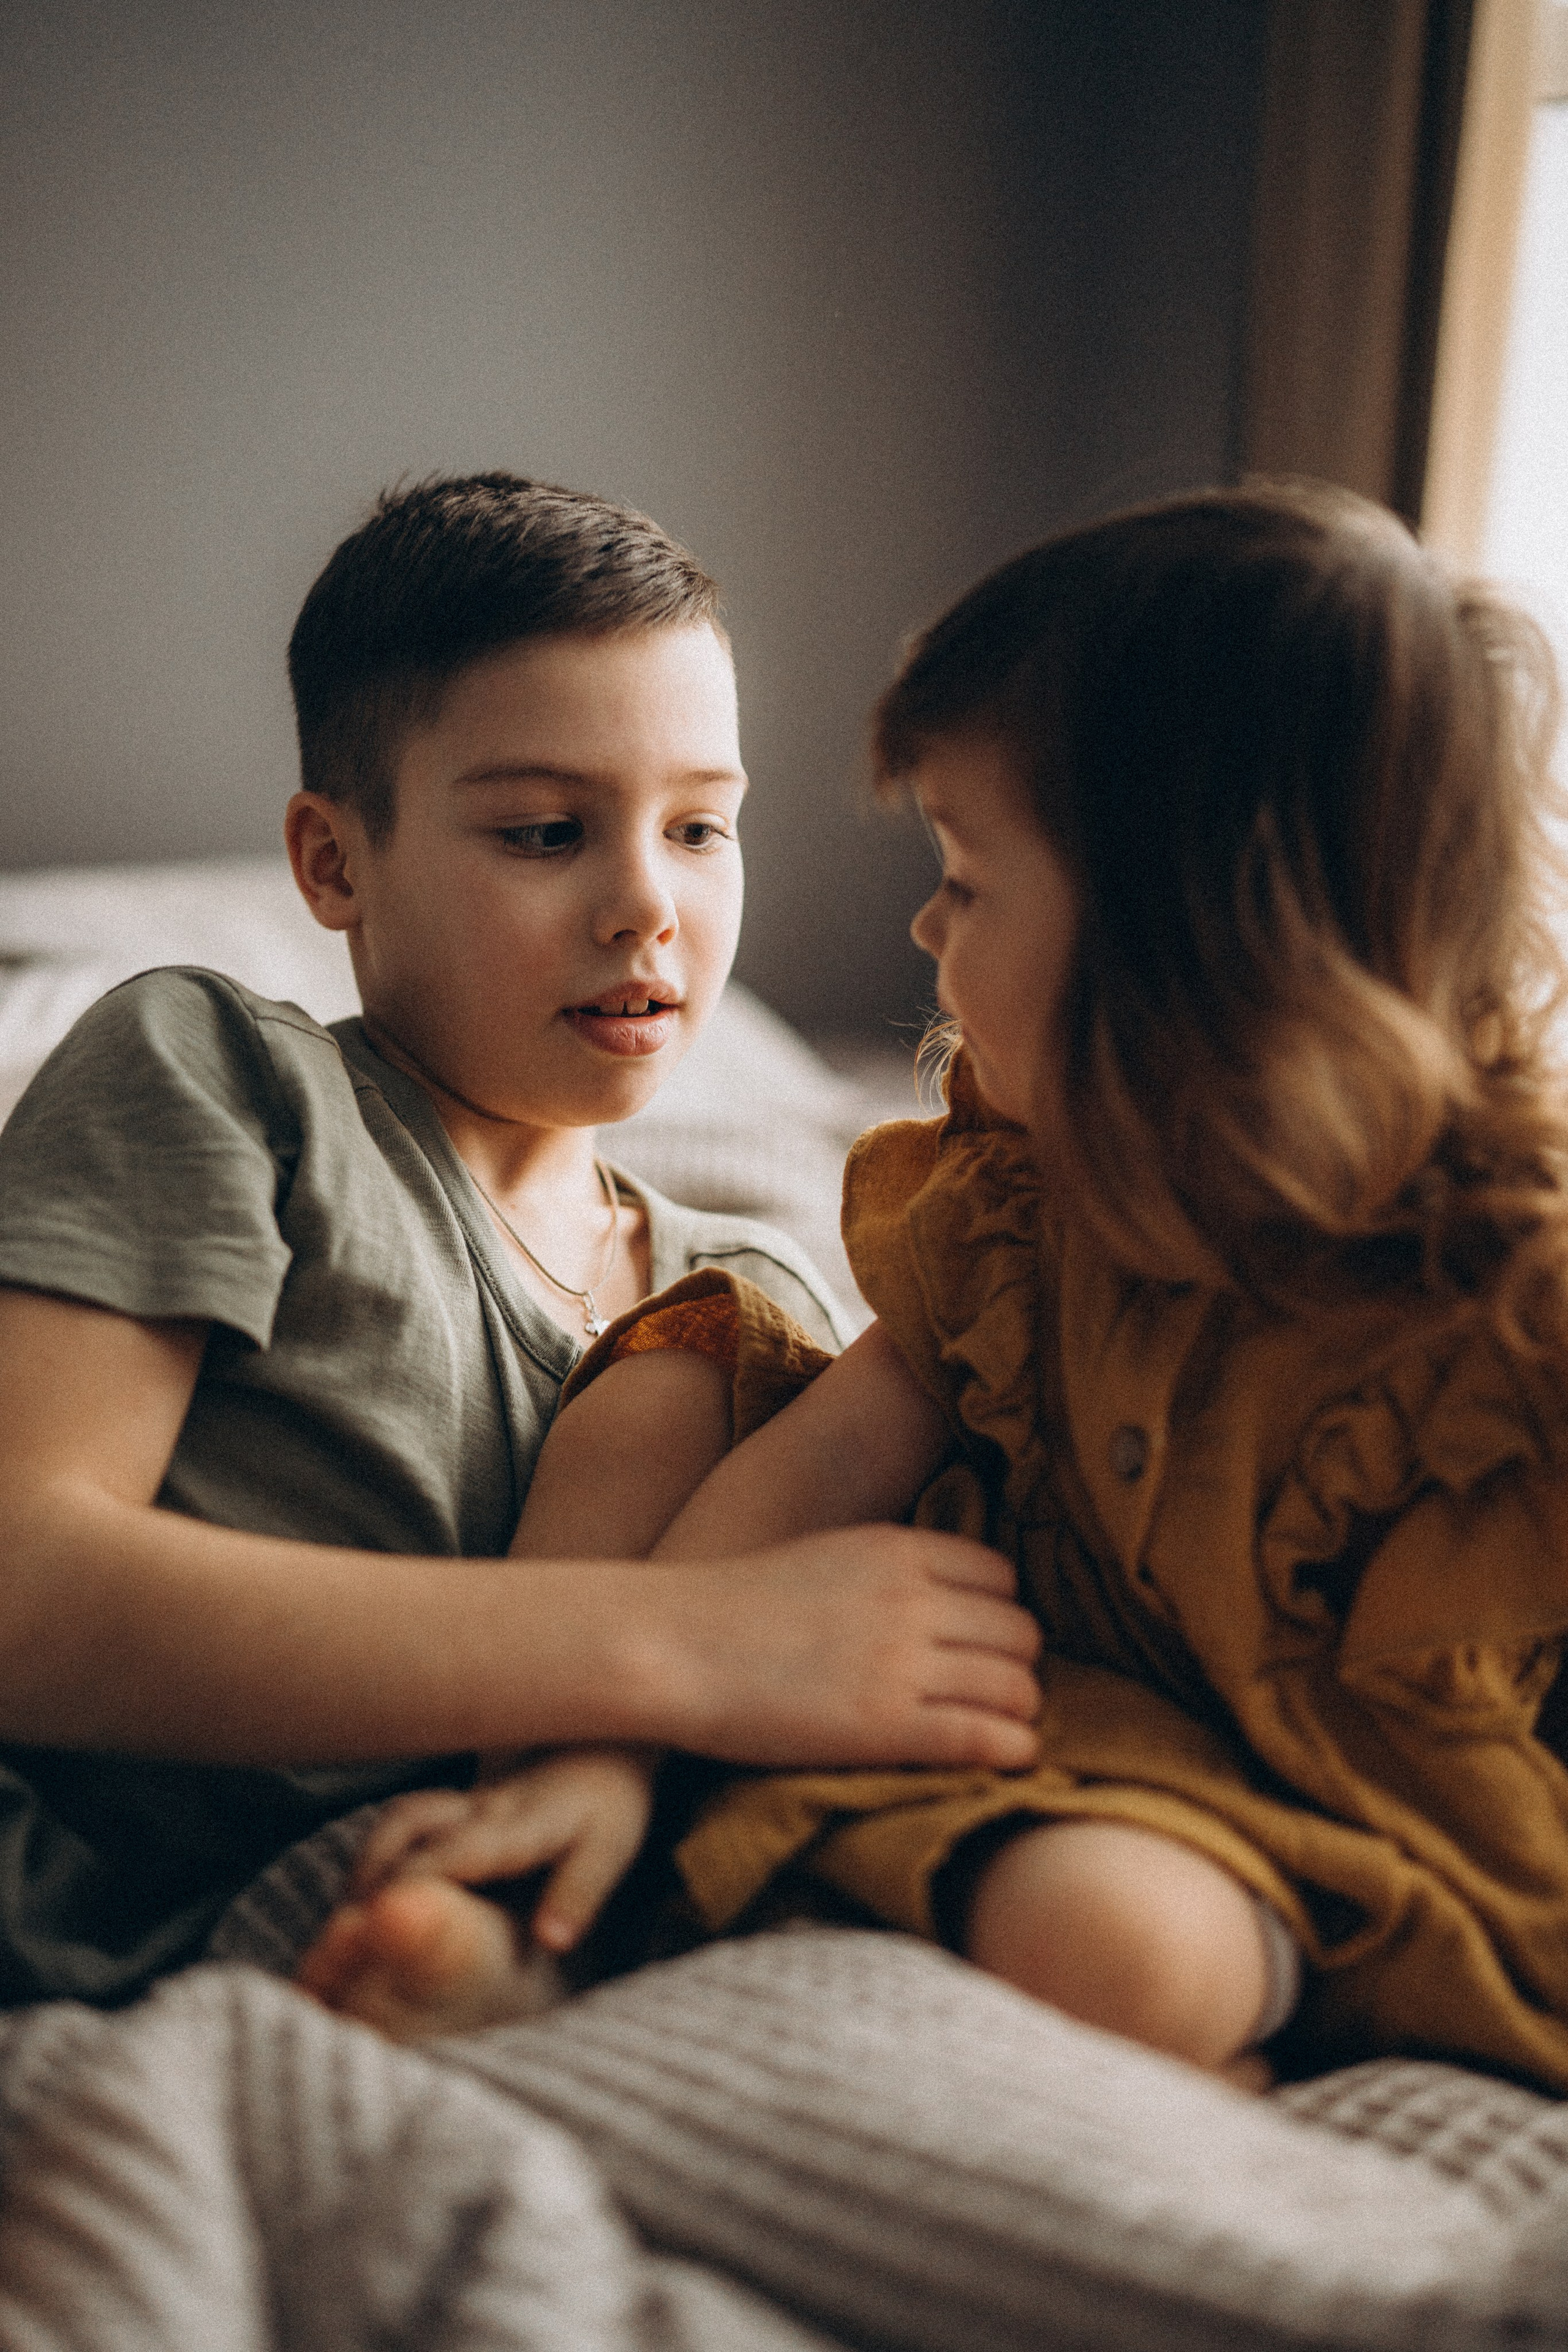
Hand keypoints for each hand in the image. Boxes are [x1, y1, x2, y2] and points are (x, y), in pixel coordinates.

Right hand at [351, 1746, 658, 1951]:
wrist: (604, 1744)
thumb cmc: (608, 1805)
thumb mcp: (608, 1851)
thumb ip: (578, 1894)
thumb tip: (551, 1940)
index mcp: (515, 1825)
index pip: (451, 1854)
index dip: (410, 1885)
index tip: (373, 1922)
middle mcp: (481, 1809)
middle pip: (409, 1831)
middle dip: (371, 1878)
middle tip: (340, 1938)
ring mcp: (466, 1801)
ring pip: (401, 1819)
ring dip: (369, 1861)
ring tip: (349, 1917)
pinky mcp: (460, 1803)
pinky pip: (408, 1819)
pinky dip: (380, 1852)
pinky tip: (367, 1891)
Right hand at [644, 1523, 1042, 1768]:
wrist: (673, 1646)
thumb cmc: (734, 1607)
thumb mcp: (826, 1554)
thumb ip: (889, 1570)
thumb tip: (944, 1600)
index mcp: (898, 1550)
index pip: (1001, 1577)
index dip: (1000, 1613)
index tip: (985, 1641)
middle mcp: (913, 1600)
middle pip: (1019, 1632)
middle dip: (1017, 1664)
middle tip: (997, 1691)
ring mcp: (902, 1663)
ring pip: (1015, 1686)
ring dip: (1019, 1710)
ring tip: (1002, 1727)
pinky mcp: (887, 1727)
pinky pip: (986, 1737)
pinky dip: (1014, 1749)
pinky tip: (1011, 1756)